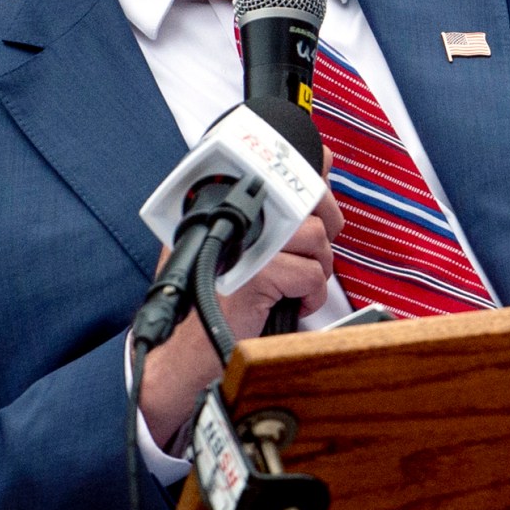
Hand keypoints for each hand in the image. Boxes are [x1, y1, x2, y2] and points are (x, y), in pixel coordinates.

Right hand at [139, 184, 343, 445]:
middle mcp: (230, 215)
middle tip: (315, 255)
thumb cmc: (214, 297)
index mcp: (222, 202)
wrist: (183, 349)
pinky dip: (311, 295)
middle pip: (307, 201)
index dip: (314, 191)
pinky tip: (291, 304)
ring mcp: (243, 243)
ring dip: (318, 267)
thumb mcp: (243, 242)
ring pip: (315, 237)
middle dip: (325, 230)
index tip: (321, 210)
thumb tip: (323, 161)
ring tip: (297, 285)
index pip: (283, 171)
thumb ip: (279, 203)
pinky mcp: (256, 275)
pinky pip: (311, 274)